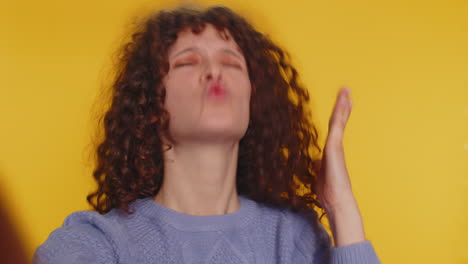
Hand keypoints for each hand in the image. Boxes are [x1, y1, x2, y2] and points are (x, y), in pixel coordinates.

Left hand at [314, 86, 353, 211]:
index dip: (338, 117)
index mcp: (330, 152)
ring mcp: (336, 146)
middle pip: (338, 122)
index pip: (334, 130)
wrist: (337, 201)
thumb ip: (318, 166)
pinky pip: (336, 126)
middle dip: (342, 107)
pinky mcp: (334, 147)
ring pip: (338, 121)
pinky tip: (342, 102)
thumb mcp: (319, 176)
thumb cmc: (328, 193)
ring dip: (341, 105)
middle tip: (346, 92)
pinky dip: (339, 113)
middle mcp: (335, 146)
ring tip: (345, 91)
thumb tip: (315, 161)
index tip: (342, 105)